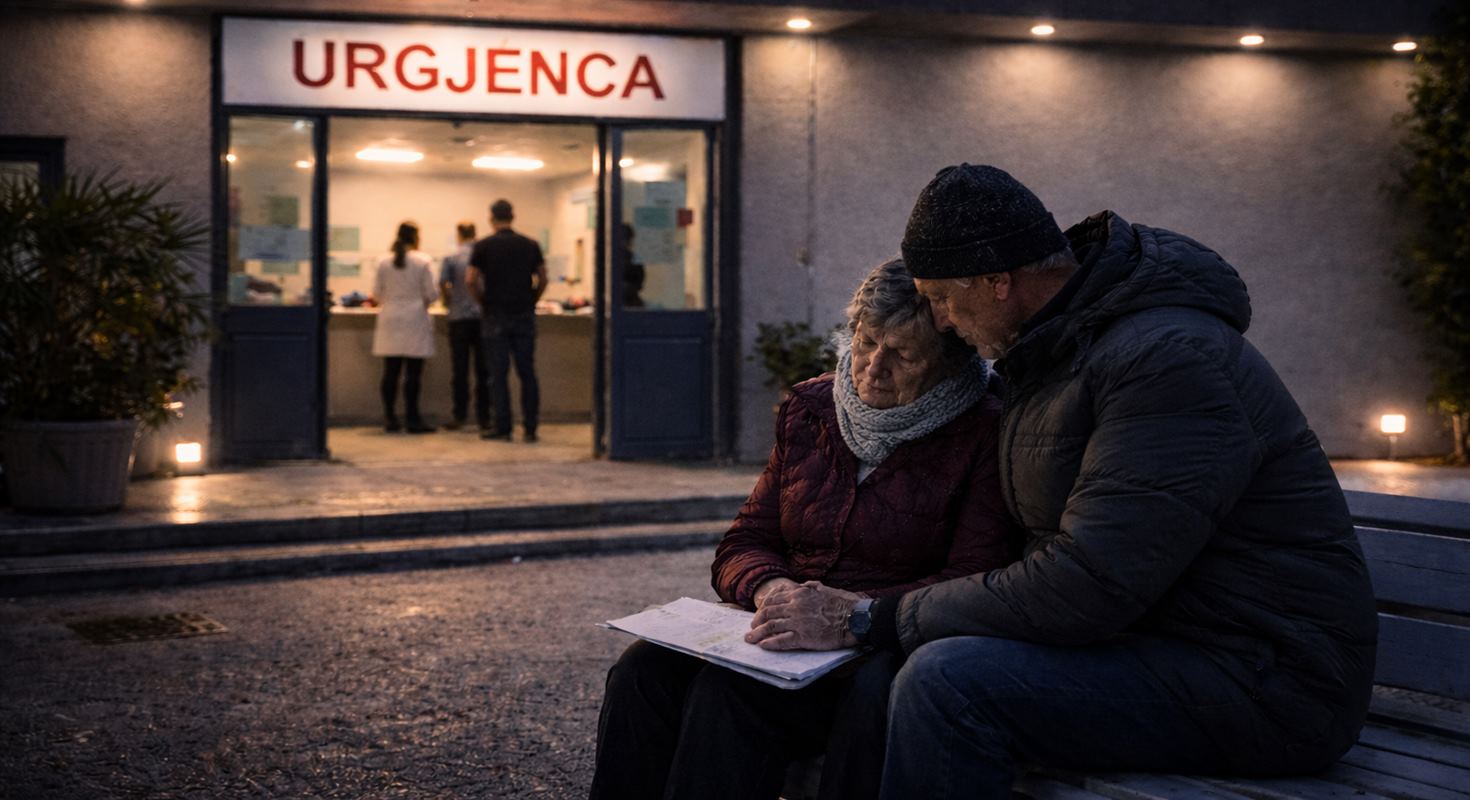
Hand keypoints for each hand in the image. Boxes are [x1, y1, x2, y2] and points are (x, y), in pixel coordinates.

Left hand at [745, 581, 861, 650]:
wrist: (855, 618)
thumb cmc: (844, 604)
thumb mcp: (826, 589)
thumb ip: (812, 586)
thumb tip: (805, 584)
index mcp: (800, 594)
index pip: (774, 600)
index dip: (763, 608)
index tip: (759, 614)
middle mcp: (796, 606)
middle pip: (768, 613)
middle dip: (757, 621)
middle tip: (752, 628)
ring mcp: (798, 622)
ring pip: (771, 627)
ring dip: (758, 634)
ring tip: (750, 639)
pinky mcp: (804, 637)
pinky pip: (782, 641)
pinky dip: (771, 644)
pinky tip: (764, 646)